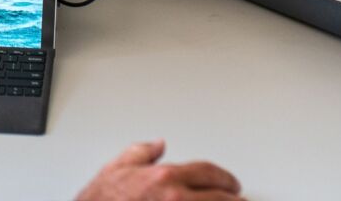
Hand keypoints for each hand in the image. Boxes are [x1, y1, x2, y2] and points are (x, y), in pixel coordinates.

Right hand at [75, 140, 241, 200]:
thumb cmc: (102, 199)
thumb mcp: (117, 166)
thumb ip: (141, 152)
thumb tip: (157, 144)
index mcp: (165, 177)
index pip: (208, 172)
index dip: (225, 177)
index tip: (231, 183)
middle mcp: (175, 198)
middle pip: (221, 197)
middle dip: (233, 197)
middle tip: (238, 197)